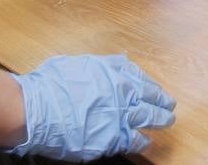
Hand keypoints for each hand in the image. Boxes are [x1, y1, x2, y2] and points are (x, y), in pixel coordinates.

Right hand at [9, 54, 174, 160]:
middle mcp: (123, 94)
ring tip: (167, 121)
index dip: (151, 85)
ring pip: (149, 118)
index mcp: (115, 74)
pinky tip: (146, 142)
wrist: (38, 111)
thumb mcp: (81, 64)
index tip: (156, 89)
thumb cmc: (52, 85)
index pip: (142, 79)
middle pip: (151, 97)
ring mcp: (119, 117)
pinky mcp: (111, 139)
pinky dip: (142, 141)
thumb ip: (102, 66)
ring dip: (161, 120)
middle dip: (163, 102)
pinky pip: (134, 140)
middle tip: (170, 106)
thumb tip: (114, 65)